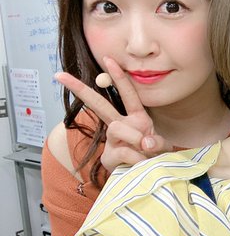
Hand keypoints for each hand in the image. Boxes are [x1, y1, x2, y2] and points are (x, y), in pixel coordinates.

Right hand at [54, 57, 171, 170]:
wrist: (147, 177)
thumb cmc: (154, 156)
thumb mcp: (162, 146)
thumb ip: (157, 142)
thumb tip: (144, 142)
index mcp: (135, 117)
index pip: (128, 94)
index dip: (119, 77)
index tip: (108, 59)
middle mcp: (121, 124)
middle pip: (99, 105)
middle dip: (81, 89)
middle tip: (60, 75)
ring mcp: (113, 140)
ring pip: (116, 128)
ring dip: (134, 137)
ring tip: (146, 150)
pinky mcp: (109, 157)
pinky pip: (124, 152)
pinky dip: (138, 158)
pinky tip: (142, 163)